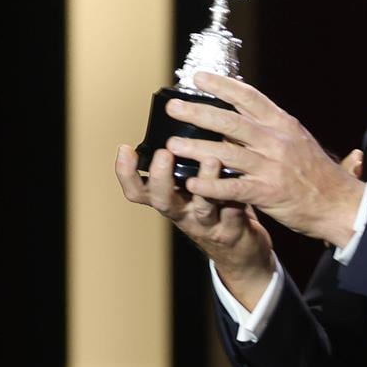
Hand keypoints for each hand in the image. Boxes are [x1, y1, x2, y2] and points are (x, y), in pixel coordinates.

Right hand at [114, 142, 274, 306]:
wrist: (238, 251)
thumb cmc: (212, 207)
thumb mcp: (191, 185)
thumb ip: (184, 160)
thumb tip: (182, 115)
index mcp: (168, 198)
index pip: (137, 190)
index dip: (126, 173)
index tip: (125, 148)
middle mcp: (181, 212)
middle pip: (163, 200)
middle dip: (160, 177)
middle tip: (164, 154)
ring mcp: (206, 224)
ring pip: (201, 207)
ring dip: (206, 183)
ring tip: (211, 160)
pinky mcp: (231, 231)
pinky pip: (234, 214)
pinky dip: (236, 200)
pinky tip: (241, 182)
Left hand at [163, 72, 366, 246]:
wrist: (339, 203)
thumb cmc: (316, 173)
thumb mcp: (296, 140)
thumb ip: (269, 127)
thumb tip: (238, 114)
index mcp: (282, 124)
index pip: (248, 97)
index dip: (221, 84)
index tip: (198, 77)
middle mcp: (276, 140)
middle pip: (230, 121)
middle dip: (199, 112)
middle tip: (174, 106)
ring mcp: (272, 166)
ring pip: (227, 153)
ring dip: (196, 148)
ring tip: (172, 144)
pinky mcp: (268, 192)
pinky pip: (233, 188)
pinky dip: (211, 185)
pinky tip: (192, 182)